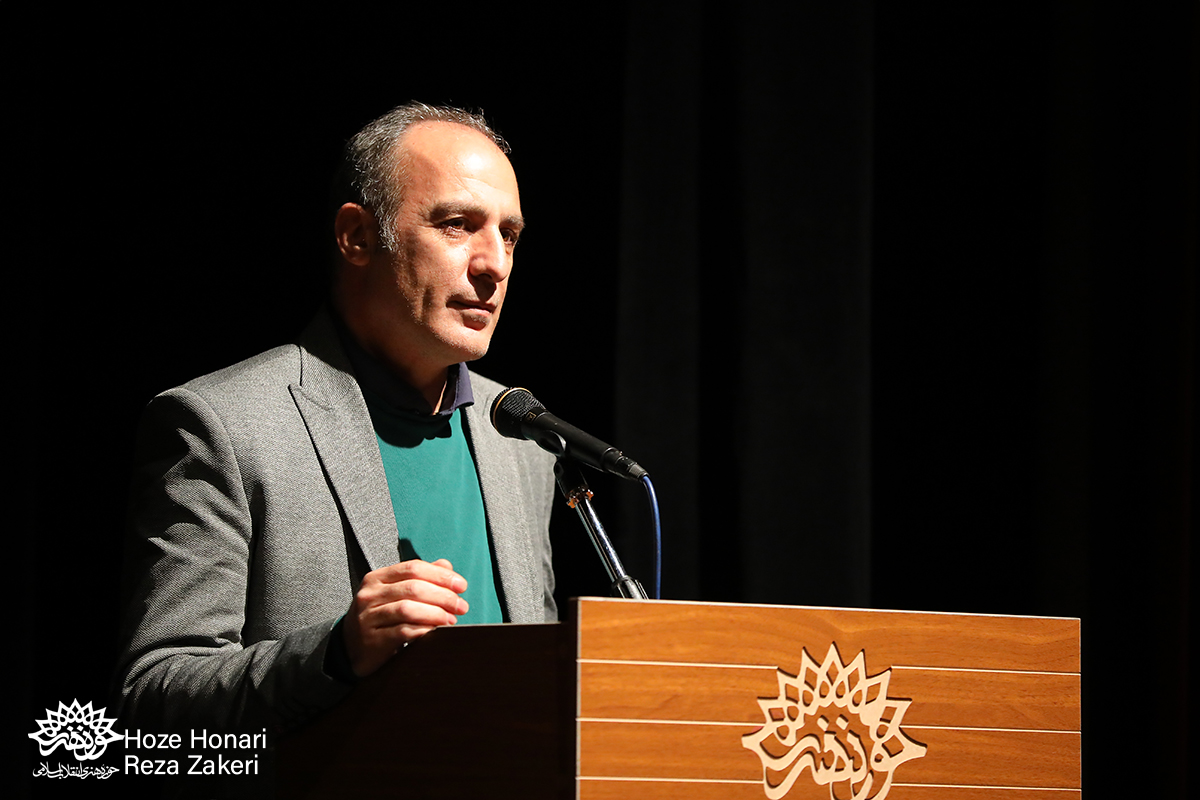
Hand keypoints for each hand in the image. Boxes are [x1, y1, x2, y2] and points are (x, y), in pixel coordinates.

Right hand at [341, 558, 467, 677]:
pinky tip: (435, 632)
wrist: (350, 648)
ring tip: (451, 620)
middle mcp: (370, 595)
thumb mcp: (395, 593)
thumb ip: (420, 578)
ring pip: (408, 609)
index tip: (461, 585)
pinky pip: (402, 632)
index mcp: (377, 578)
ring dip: (436, 614)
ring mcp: (368, 617)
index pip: (413, 568)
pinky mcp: (372, 640)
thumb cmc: (380, 617)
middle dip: (443, 596)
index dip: (441, 576)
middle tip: (461, 606)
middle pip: (413, 588)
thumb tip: (447, 567)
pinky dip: (423, 630)